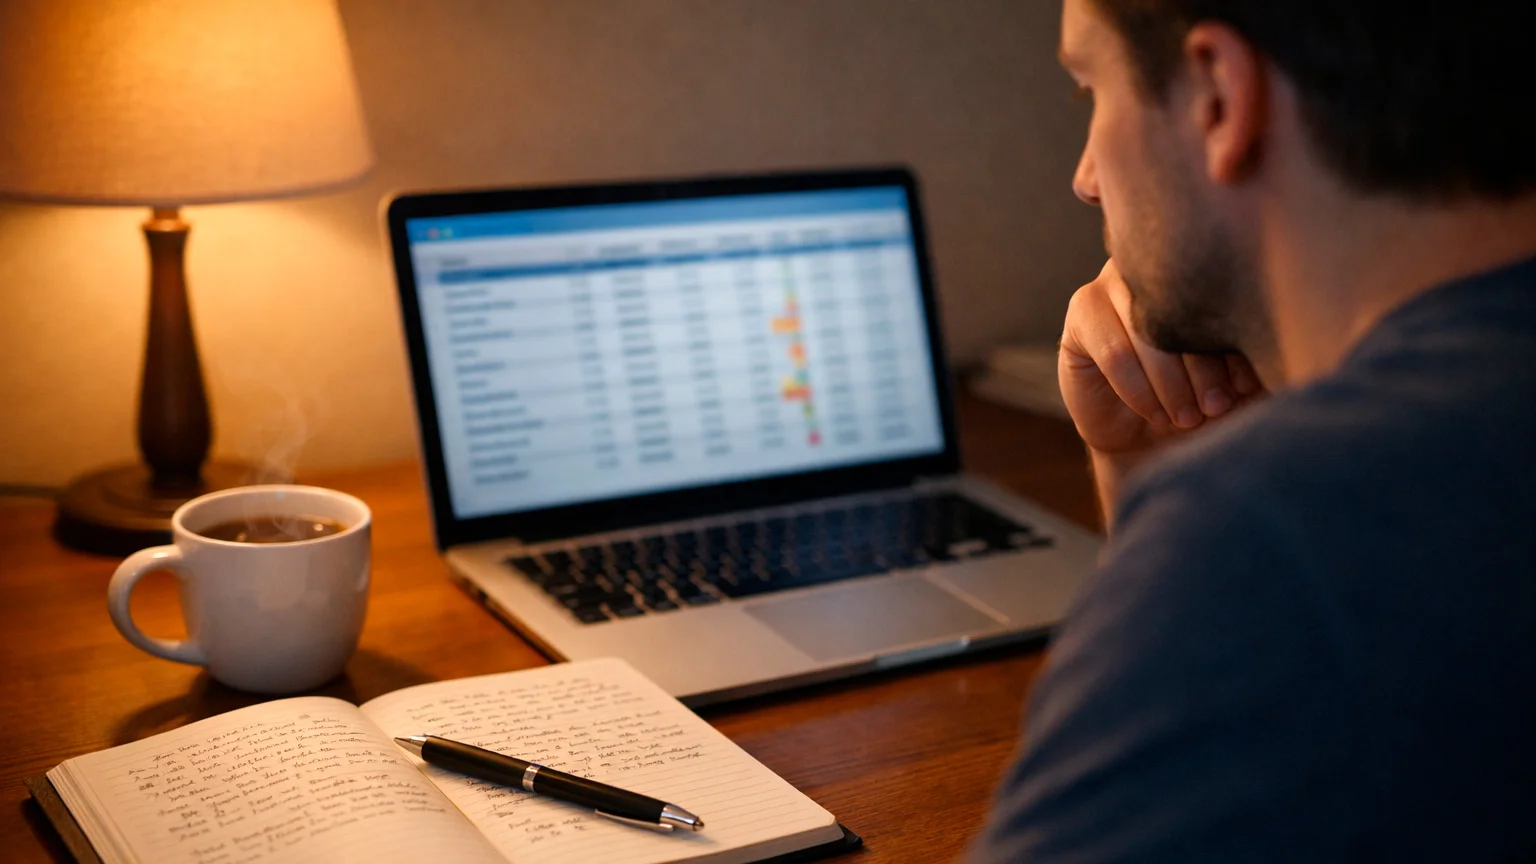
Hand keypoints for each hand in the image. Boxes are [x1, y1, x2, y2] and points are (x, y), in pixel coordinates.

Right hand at [1058, 259, 1263, 459]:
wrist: (1157, 435)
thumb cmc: (1209, 396)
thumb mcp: (1245, 376)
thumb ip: (1260, 352)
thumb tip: (1276, 340)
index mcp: (1207, 264)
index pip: (1224, 293)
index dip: (1235, 343)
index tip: (1247, 386)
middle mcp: (1158, 264)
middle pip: (1183, 309)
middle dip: (1204, 367)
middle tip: (1216, 407)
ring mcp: (1115, 281)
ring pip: (1148, 332)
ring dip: (1172, 384)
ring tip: (1188, 417)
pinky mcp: (1083, 312)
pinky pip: (1114, 353)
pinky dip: (1139, 391)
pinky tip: (1156, 413)